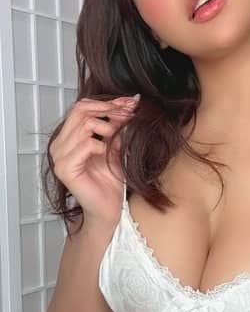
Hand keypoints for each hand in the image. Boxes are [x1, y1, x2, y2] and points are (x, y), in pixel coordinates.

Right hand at [49, 95, 139, 229]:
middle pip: (80, 111)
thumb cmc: (109, 182)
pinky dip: (101, 146)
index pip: (80, 107)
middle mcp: (58, 146)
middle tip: (129, 114)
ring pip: (84, 125)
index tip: (129, 102)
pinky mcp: (65, 169)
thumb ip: (115, 127)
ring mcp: (59, 157)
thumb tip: (128, 102)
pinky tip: (107, 155)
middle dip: (108, 110)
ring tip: (119, 137)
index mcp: (66, 138)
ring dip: (107, 128)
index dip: (105, 102)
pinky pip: (86, 144)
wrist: (108, 209)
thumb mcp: (114, 147)